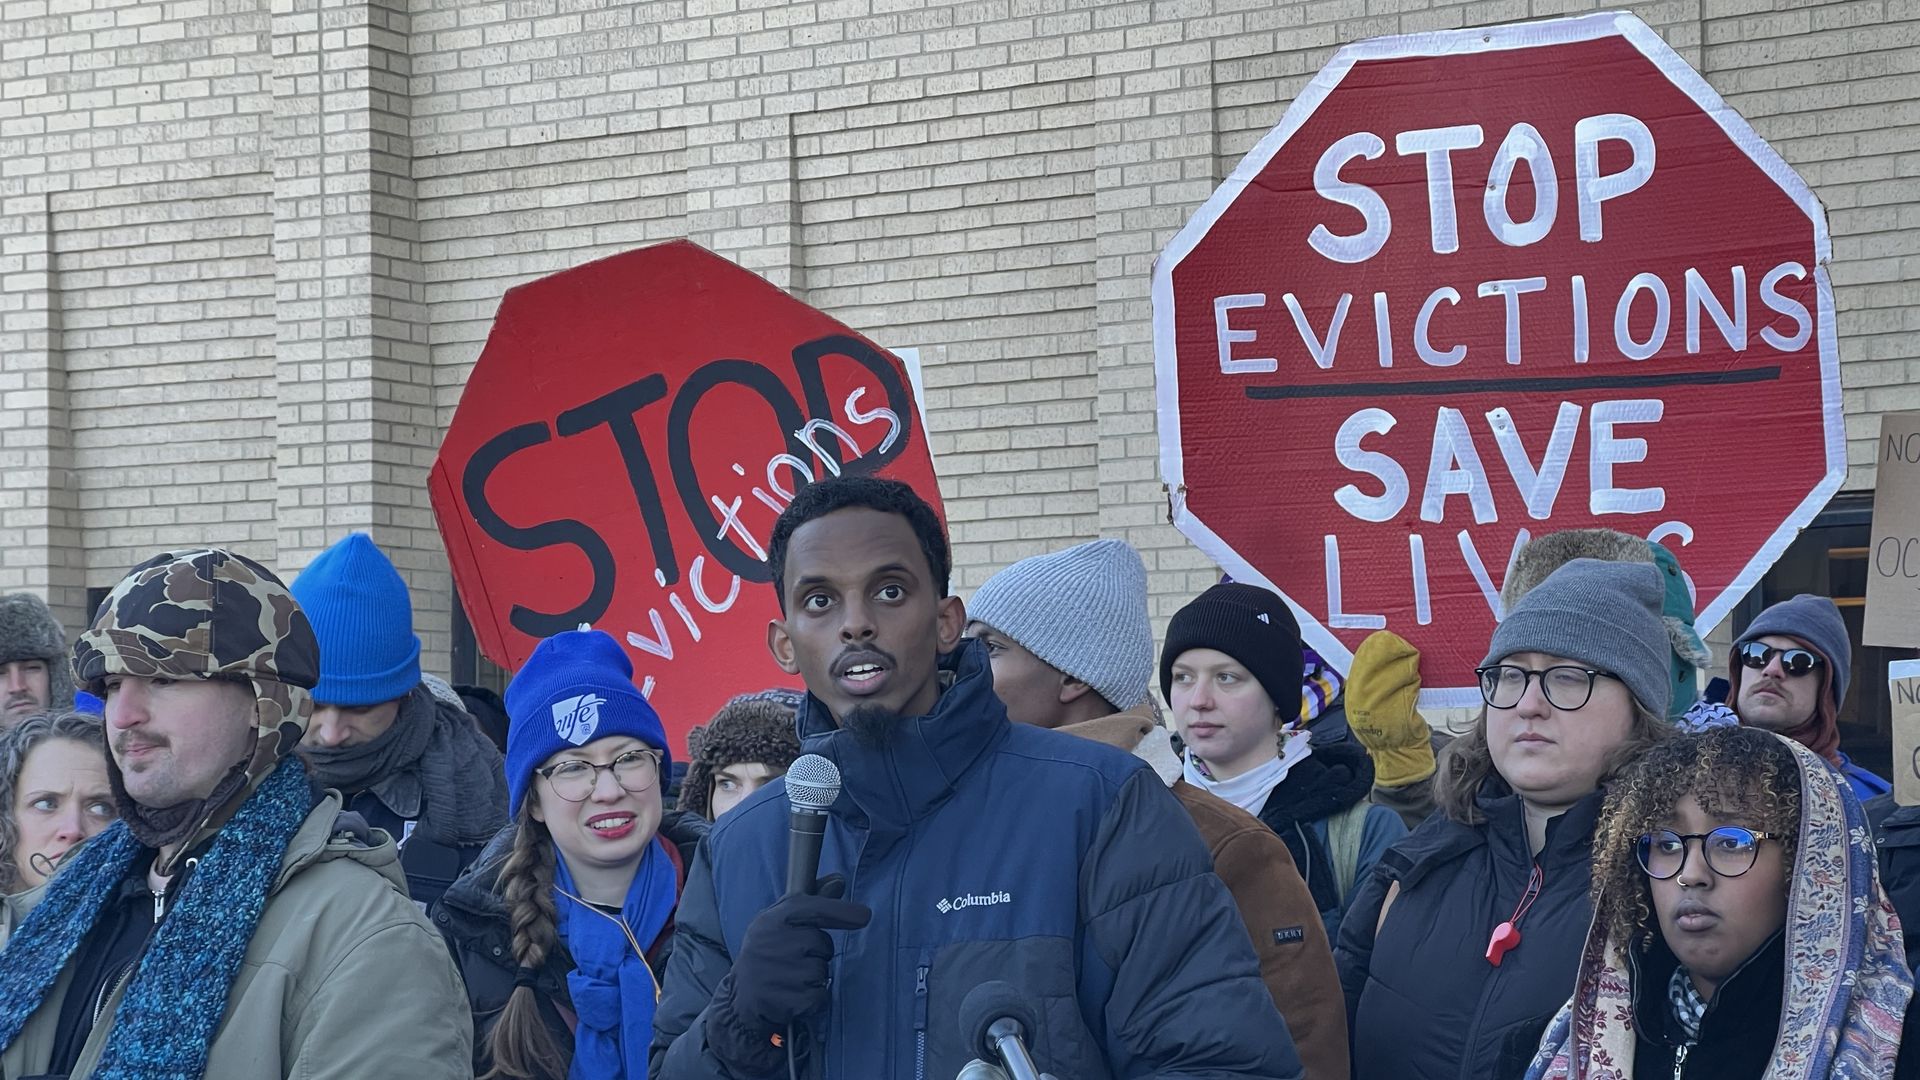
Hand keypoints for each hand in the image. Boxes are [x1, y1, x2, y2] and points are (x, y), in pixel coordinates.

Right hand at [707, 876, 870, 1069]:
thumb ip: (812, 900)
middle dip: (817, 951)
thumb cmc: (767, 950)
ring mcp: (780, 973)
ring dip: (814, 975)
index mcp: (772, 920)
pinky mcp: (788, 1000)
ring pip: (822, 970)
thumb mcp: (780, 920)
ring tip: (791, 976)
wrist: (741, 996)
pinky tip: (792, 993)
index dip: (841, 912)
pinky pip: (820, 993)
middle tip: (795, 957)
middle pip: (822, 943)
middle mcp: (774, 944)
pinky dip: (813, 996)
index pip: (813, 909)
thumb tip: (839, 880)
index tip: (864, 916)